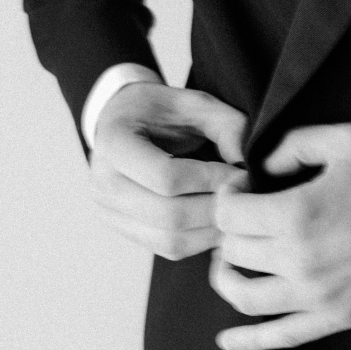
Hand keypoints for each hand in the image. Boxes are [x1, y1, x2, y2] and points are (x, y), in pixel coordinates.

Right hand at [89, 82, 247, 260]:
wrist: (123, 119)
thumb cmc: (160, 109)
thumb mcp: (193, 101)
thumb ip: (225, 125)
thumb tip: (246, 165)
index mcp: (114, 143)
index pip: (165, 176)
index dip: (210, 179)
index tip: (241, 173)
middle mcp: (103, 185)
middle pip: (169, 215)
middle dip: (216, 208)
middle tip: (246, 195)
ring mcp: (110, 213)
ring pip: (170, 240)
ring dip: (212, 229)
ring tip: (237, 210)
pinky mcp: (125, 231)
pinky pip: (168, 248)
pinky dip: (201, 240)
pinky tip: (221, 221)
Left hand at [210, 122, 350, 349]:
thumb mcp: (342, 139)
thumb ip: (292, 144)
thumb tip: (263, 166)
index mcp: (296, 214)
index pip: (228, 214)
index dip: (228, 194)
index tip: (242, 187)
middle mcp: (299, 260)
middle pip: (232, 252)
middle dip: (230, 229)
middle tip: (245, 214)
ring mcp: (315, 296)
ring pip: (244, 297)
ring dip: (227, 277)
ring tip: (233, 259)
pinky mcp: (333, 317)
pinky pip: (279, 337)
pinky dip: (248, 340)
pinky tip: (228, 337)